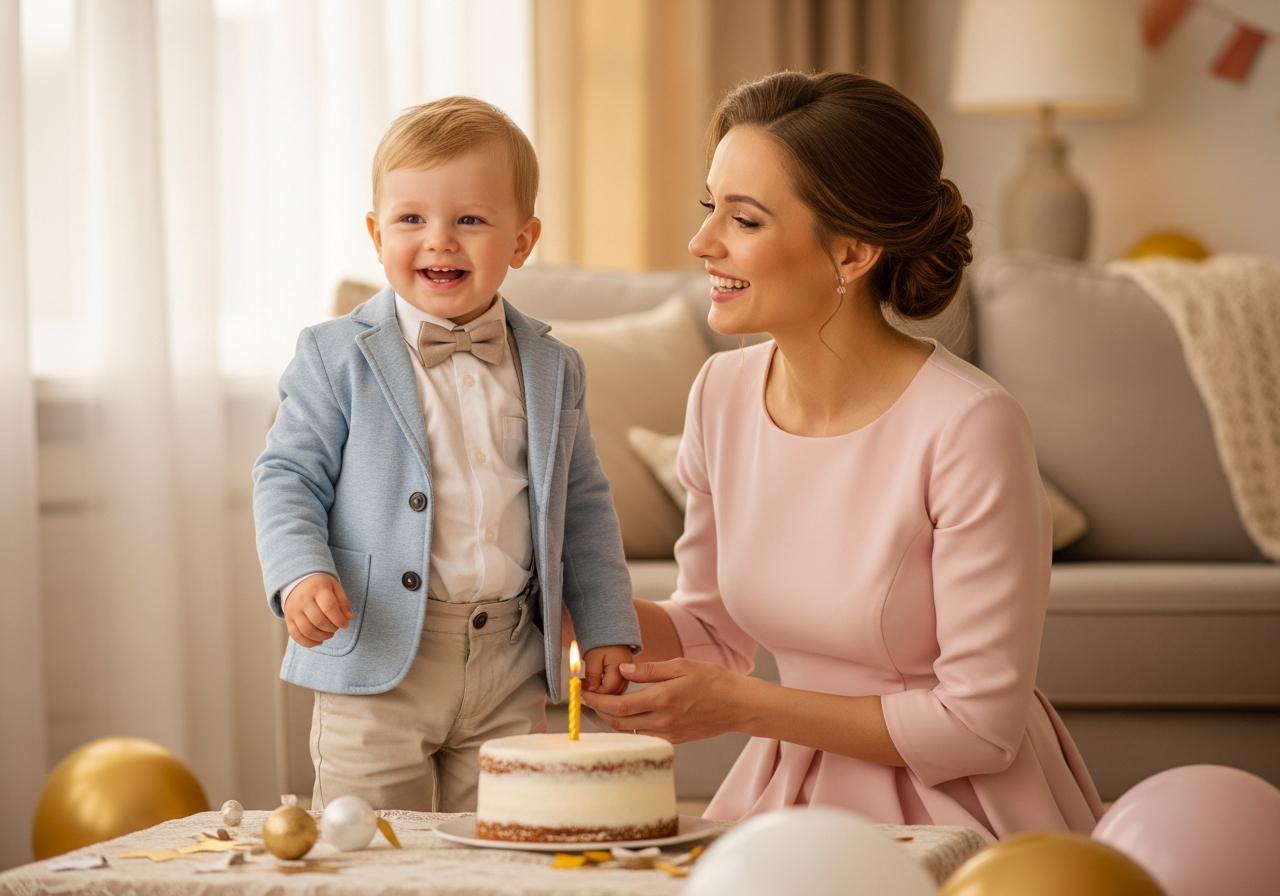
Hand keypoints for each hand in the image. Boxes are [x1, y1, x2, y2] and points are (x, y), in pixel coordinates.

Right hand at [284, 573, 351, 647]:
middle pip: (318, 621)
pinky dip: (308, 643)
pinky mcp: (288, 619)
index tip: (345, 625)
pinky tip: (318, 641)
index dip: (339, 619)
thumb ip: (343, 602)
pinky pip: (296, 635)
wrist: (297, 581)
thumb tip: (348, 618)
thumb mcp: (335, 587)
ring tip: (329, 634)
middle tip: (336, 628)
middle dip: (331, 628)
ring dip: (321, 637)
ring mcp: (294, 610)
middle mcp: (303, 600)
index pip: (329, 607)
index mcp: (318, 589)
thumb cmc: (320, 586)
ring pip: (307, 630)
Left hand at [581, 658, 757, 742]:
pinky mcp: (675, 740)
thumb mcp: (682, 666)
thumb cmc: (714, 681)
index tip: (584, 694)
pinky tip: (630, 712)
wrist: (740, 706)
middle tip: (590, 699)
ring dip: (613, 721)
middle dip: (599, 713)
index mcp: (662, 700)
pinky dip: (631, 726)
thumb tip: (622, 670)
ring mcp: (669, 734)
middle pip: (618, 724)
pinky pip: (645, 735)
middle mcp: (662, 721)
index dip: (597, 702)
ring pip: (629, 732)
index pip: (618, 707)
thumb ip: (649, 670)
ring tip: (606, 704)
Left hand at [583, 644, 634, 694]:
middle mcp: (627, 674)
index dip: (593, 693)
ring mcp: (628, 674)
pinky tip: (598, 686)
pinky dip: (608, 689)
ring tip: (589, 690)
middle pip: (614, 694)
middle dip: (599, 697)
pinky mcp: (626, 673)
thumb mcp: (593, 657)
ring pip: (617, 692)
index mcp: (620, 670)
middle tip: (584, 692)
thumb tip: (591, 690)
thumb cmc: (601, 639)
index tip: (581, 691)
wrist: (611, 628)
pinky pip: (618, 686)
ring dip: (604, 694)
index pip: (607, 690)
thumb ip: (593, 674)